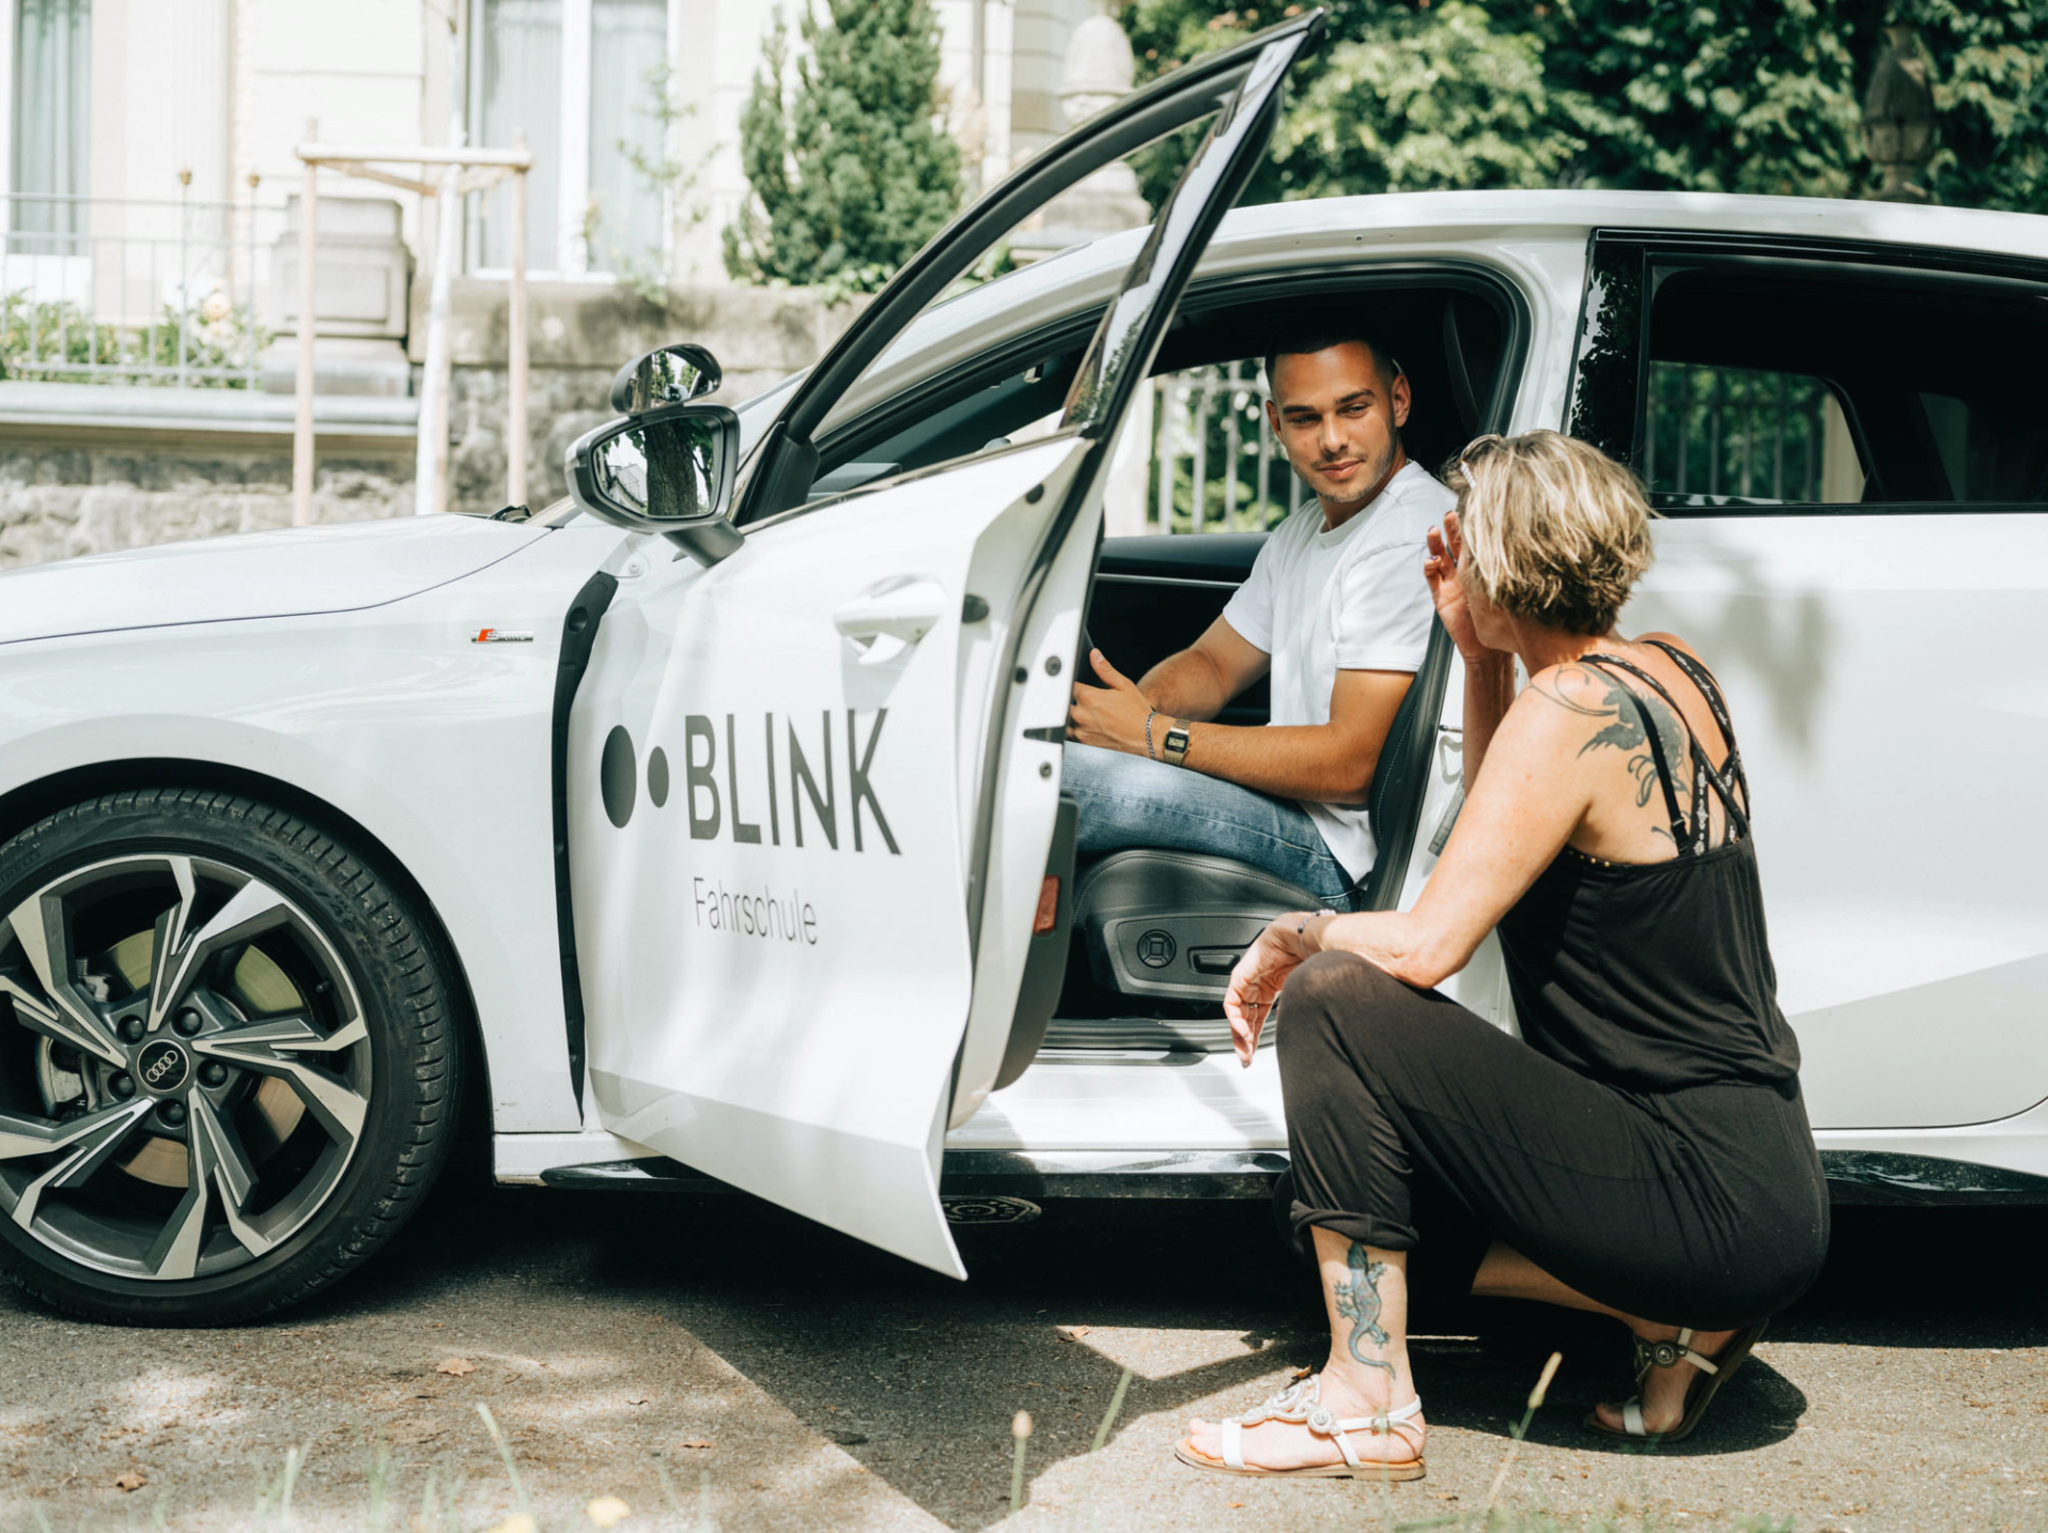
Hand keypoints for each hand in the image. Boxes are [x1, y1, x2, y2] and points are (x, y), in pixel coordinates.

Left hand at [1066, 649, 1155, 755]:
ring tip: (1088, 711)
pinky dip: (1075, 726)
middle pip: (1063, 701)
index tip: (1080, 684)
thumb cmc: (1137, 712)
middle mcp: (1082, 714)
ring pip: (1065, 717)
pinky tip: (1088, 722)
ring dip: (1071, 713)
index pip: (1069, 684)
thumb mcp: (1123, 685)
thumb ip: (1105, 669)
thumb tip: (1095, 655)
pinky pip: (1070, 732)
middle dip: (1072, 698)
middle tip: (1087, 698)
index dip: (1074, 682)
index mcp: (1089, 697)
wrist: (1146, 735)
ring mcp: (1081, 730)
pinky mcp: (1083, 741)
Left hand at [1224, 916, 1316, 1066]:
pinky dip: (1236, 1019)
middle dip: (1245, 1042)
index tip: (1254, 1056)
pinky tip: (1245, 1032)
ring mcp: (1248, 981)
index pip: (1257, 1018)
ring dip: (1239, 1034)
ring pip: (1236, 1013)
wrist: (1304, 939)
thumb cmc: (1310, 958)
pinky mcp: (1240, 976)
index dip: (1255, 1038)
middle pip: (1245, 1019)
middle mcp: (1257, 986)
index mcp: (1272, 988)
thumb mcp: (1301, 993)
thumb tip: (1293, 1035)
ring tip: (1246, 1051)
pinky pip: (1232, 1003)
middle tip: (1247, 1059)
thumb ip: (1293, 1012)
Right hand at [1424, 511, 1491, 662]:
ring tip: (1432, 532)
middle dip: (1451, 529)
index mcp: (1480, 569)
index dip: (1470, 528)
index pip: (1474, 543)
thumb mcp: (1504, 589)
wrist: (1488, 648)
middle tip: (1449, 515)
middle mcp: (1464, 574)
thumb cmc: (1501, 620)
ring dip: (1435, 545)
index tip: (1472, 511)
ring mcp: (1451, 584)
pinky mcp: (1441, 598)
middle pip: (1454, 546)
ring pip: (1440, 558)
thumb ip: (1504, 571)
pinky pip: (1432, 580)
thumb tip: (1516, 545)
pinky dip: (1429, 568)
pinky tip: (1432, 561)